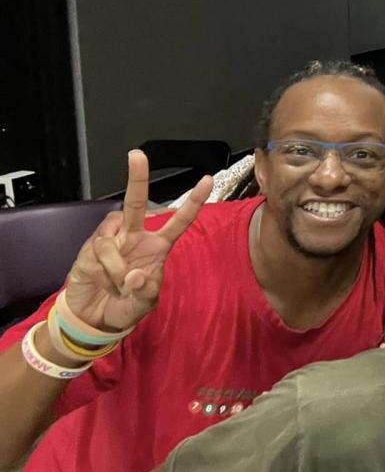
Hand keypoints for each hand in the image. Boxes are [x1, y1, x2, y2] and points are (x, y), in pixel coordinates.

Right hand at [63, 150, 211, 332]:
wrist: (94, 317)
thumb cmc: (126, 304)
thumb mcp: (144, 304)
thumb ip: (145, 292)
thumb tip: (134, 275)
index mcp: (157, 246)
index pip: (179, 220)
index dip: (193, 201)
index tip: (208, 179)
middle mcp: (135, 237)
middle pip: (137, 203)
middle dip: (137, 178)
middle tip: (137, 154)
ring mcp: (111, 241)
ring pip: (111, 239)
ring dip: (116, 267)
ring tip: (118, 286)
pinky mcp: (88, 250)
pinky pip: (98, 254)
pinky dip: (104, 273)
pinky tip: (104, 282)